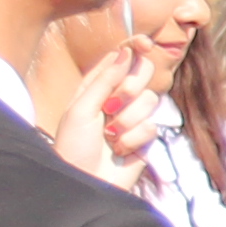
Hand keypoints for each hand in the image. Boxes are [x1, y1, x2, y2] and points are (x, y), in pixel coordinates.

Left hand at [52, 43, 147, 185]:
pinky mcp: (144, 138)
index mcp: (96, 87)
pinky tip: (120, 149)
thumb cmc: (73, 146)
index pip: (121, 58)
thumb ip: (105, 80)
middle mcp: (116, 99)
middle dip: (132, 86)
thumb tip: (127, 51)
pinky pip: (152, 126)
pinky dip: (134, 139)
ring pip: (150, 100)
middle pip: (142, 73)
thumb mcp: (81, 109)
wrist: (83, 183)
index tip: (145, 43)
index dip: (135, 48)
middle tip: (114, 104)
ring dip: (128, 120)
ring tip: (111, 136)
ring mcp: (132, 118)